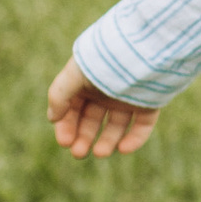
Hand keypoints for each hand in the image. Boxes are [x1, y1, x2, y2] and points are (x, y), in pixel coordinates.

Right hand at [48, 57, 162, 157]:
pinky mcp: (148, 103)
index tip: (65, 141)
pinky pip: (142, 126)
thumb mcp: (74, 75)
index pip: (72, 109)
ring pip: (116, 126)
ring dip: (107, 141)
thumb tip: (52, 118)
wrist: (141, 48)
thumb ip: (59, 95)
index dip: (66, 126)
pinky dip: (134, 139)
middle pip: (92, 121)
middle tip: (79, 153)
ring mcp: (127, 98)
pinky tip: (123, 149)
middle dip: (84, 138)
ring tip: (100, 153)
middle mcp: (106, 92)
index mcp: (86, 83)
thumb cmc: (104, 60)